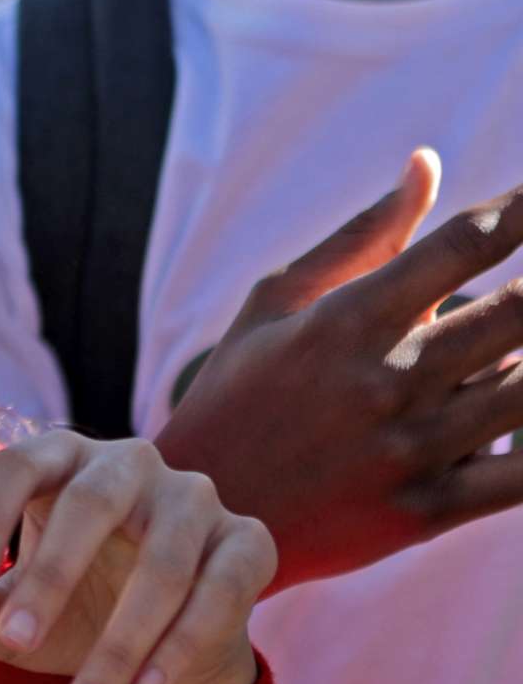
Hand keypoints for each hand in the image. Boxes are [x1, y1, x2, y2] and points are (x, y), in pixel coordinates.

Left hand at [0, 432, 273, 683]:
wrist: (163, 650)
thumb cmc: (73, 611)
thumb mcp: (15, 617)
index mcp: (62, 462)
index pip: (16, 467)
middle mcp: (129, 464)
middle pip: (91, 502)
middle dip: (50, 577)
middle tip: (16, 639)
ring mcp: (194, 497)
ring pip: (163, 563)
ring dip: (120, 641)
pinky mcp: (247, 540)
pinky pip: (219, 589)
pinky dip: (181, 644)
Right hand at [155, 148, 522, 586]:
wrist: (193, 520)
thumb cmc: (236, 394)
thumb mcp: (273, 304)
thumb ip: (360, 237)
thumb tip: (427, 163)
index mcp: (346, 319)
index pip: (463, 244)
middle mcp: (384, 380)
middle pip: (517, 311)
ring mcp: (409, 449)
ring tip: (519, 346)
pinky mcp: (424, 513)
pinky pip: (521, 479)